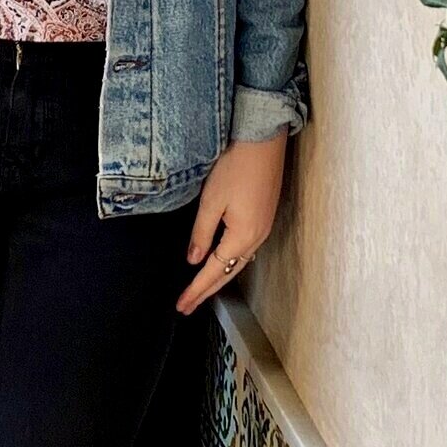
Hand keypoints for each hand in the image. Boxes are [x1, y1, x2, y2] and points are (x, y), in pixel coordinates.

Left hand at [177, 133, 286, 313]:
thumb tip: (194, 260)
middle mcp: (257, 237)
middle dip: (207, 290)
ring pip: (239, 262)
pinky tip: (222, 264)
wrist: (263, 141)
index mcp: (243, 237)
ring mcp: (263, 228)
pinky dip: (231, 262)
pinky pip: (246, 249)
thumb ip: (201, 234)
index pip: (215, 271)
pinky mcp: (264, 217)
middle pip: (229, 273)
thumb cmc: (236, 167)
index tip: (182, 305)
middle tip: (187, 306)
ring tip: (201, 291)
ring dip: (219, 278)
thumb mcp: (211, 201)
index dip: (197, 289)